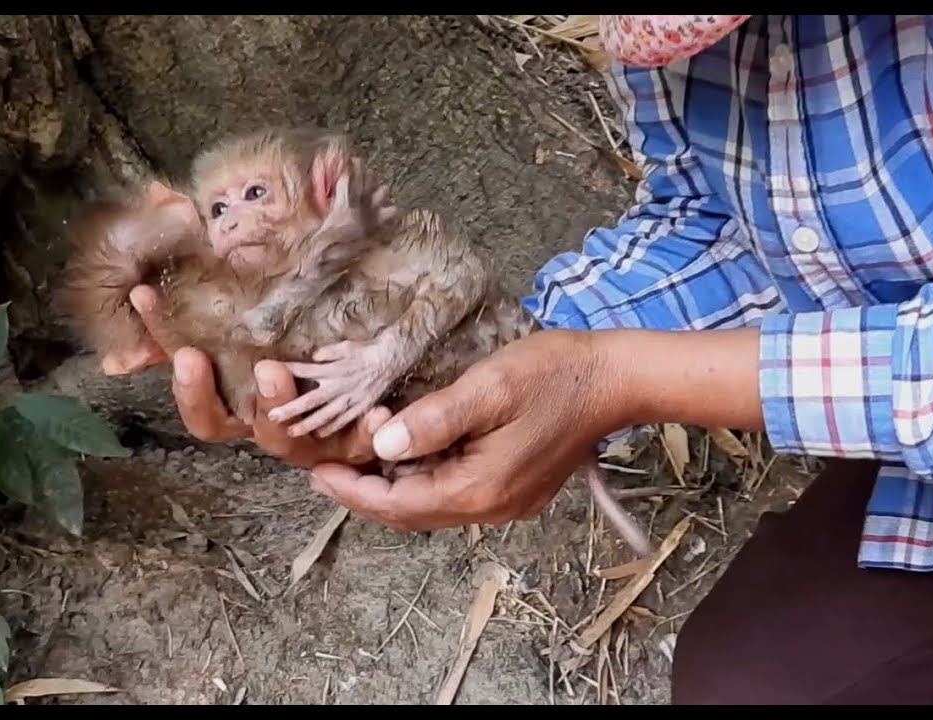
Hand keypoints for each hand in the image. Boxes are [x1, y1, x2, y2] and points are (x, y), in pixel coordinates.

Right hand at [100, 285, 385, 463]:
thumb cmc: (275, 328)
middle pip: (254, 432)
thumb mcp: (229, 315)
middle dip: (261, 403)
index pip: (205, 414)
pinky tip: (377, 412)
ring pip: (302, 442)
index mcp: (238, 404)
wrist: (349, 337)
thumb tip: (133, 307)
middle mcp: (271, 423)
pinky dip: (367, 431)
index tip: (187, 355)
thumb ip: (184, 315)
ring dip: (308, 414)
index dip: (192, 391)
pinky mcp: (353, 434)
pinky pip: (360, 442)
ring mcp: (313, 434)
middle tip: (268, 368)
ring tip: (319, 384)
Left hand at [306, 329, 609, 530]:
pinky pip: (456, 494)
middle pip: (413, 512)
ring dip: (394, 488)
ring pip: (433, 505)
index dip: (353, 491)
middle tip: (326, 471)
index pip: (400, 503)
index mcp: (480, 488)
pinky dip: (423, 480)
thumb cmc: (554, 374)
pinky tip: (407, 456)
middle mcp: (491, 506)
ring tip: (357, 463)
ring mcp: (507, 501)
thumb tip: (383, 445)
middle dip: (367, 494)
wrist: (616, 379)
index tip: (316, 473)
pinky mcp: (517, 488)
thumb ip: (435, 419)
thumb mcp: (488, 387)